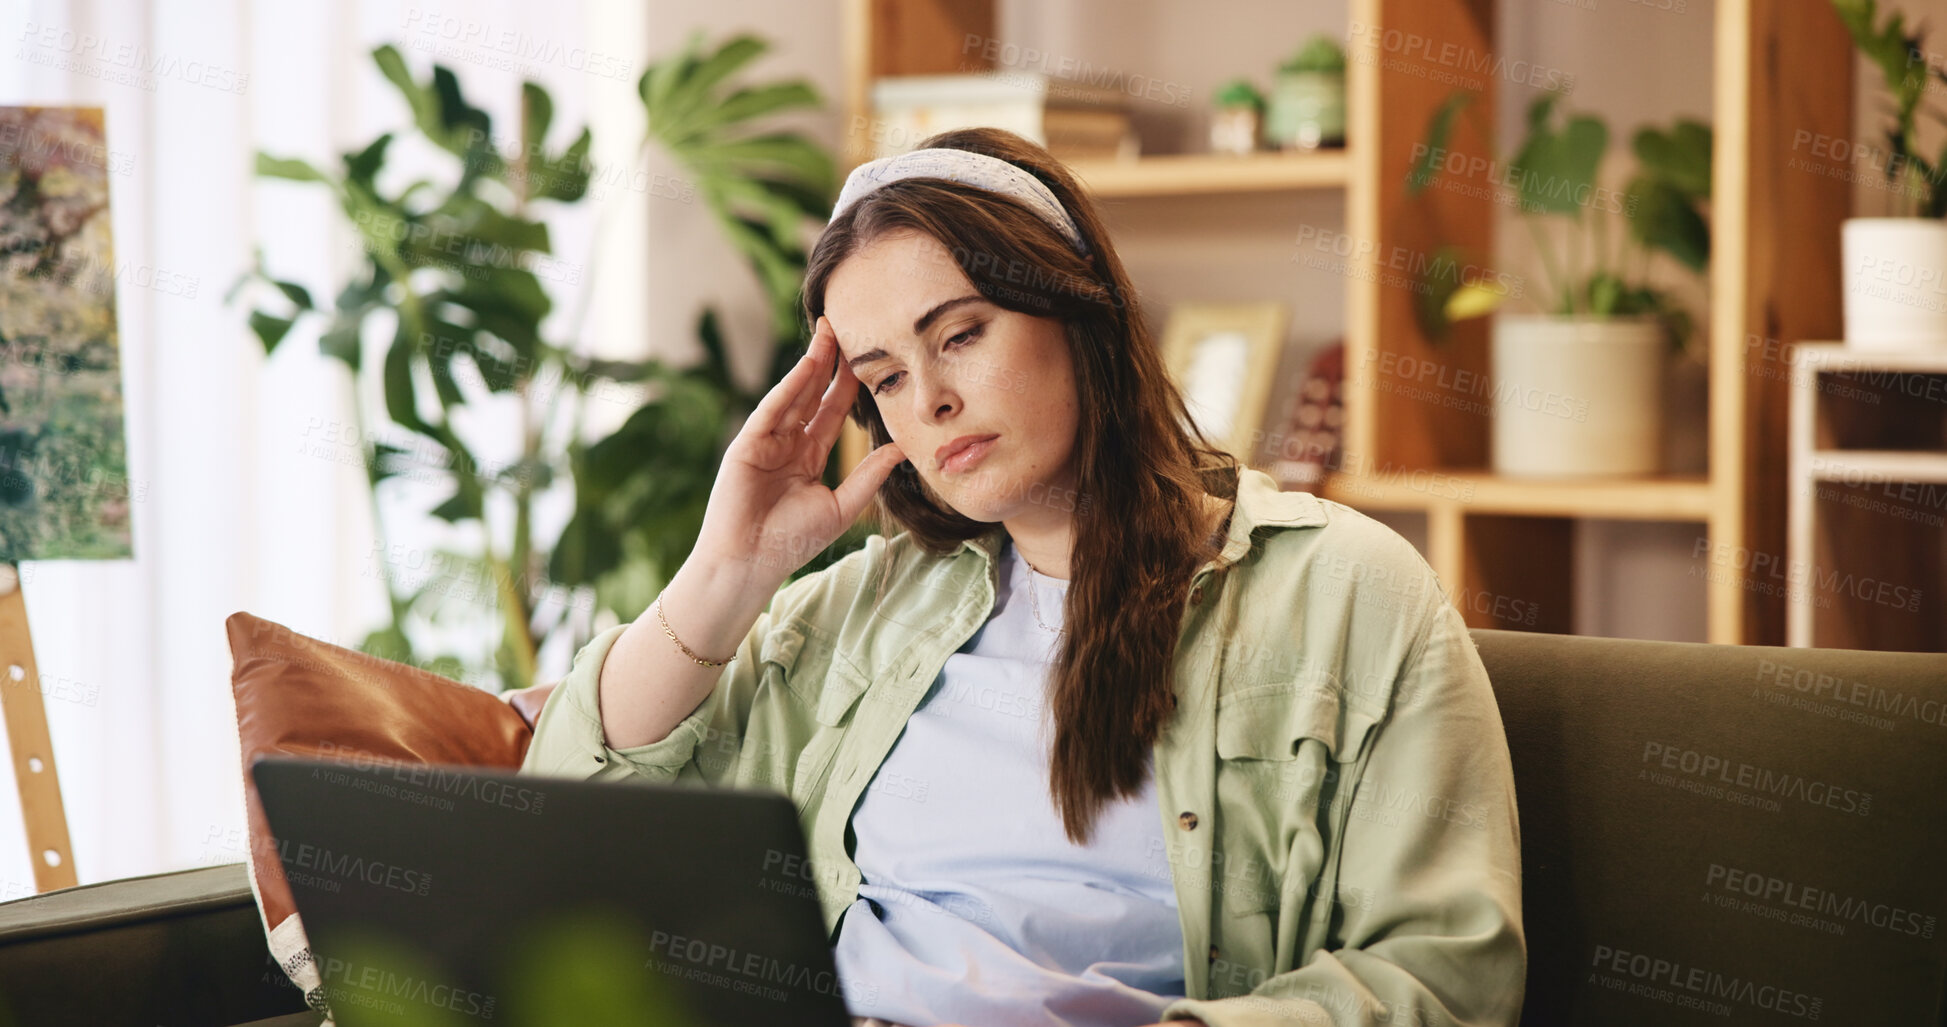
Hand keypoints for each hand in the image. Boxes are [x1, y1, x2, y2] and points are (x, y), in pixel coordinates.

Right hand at [689, 315, 906, 586]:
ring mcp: (765, 441)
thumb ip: (870, 476)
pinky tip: (808, 365)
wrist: (751, 563)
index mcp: (808, 458)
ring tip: (830, 333)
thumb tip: (903, 449)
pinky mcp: (746, 443)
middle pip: (813, 394)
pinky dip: (790, 386)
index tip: (869, 360)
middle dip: (830, 363)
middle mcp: (786, 444)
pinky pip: (773, 408)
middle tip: (850, 329)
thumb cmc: (792, 542)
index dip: (849, 386)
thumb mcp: (841, 505)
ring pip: (794, 394)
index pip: (832, 412)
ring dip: (811, 364)